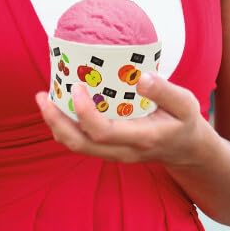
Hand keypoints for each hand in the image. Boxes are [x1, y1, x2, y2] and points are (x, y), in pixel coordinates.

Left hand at [35, 72, 210, 166]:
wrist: (187, 150)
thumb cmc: (185, 123)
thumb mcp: (186, 104)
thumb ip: (165, 91)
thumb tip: (140, 77)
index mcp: (141, 139)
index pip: (104, 132)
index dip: (85, 112)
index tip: (77, 86)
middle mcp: (122, 151)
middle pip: (80, 145)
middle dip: (57, 122)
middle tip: (42, 96)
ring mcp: (114, 153)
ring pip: (77, 146)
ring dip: (56, 124)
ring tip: (44, 98)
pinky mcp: (110, 148)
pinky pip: (82, 141)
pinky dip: (66, 124)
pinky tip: (62, 103)